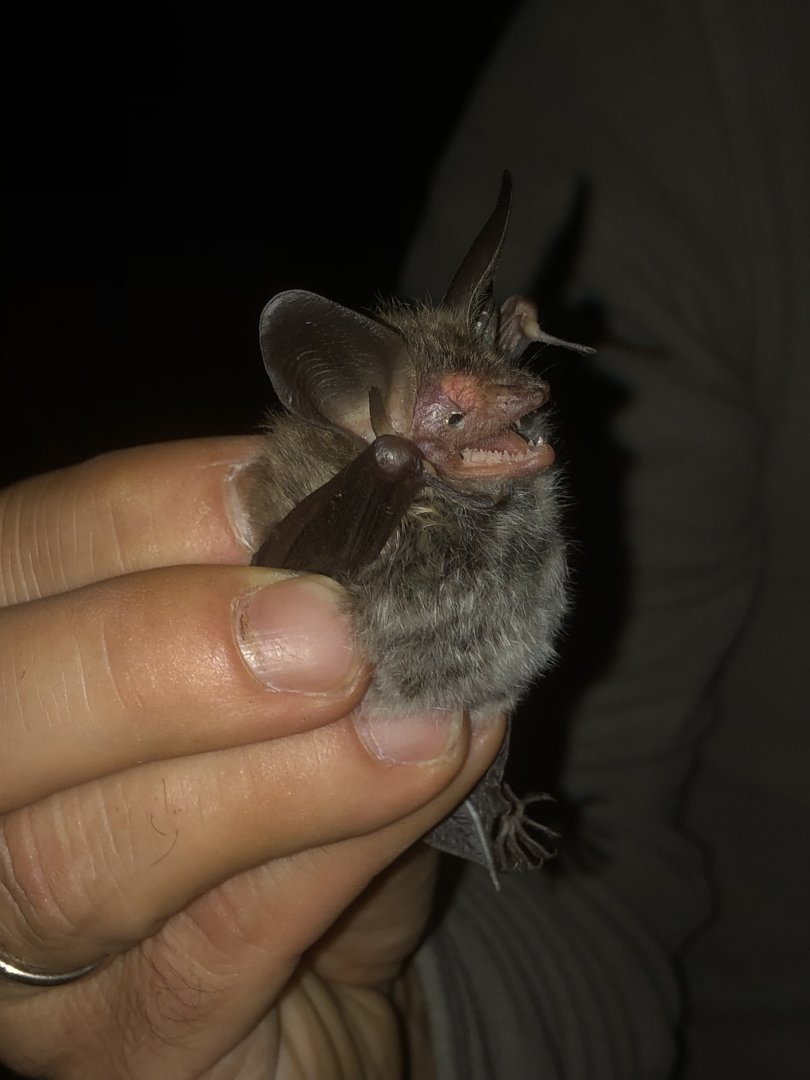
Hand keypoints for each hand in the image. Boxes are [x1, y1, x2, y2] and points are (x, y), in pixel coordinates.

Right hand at [0, 437, 503, 1078]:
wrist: (326, 987)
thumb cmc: (302, 803)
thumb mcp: (305, 676)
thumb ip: (312, 602)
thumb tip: (383, 531)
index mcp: (18, 667)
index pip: (24, 562)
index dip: (149, 518)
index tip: (302, 494)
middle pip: (0, 714)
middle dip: (164, 655)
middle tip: (335, 628)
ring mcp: (21, 952)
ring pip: (83, 858)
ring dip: (280, 774)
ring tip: (417, 721)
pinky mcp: (109, 1054)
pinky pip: (205, 957)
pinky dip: (332, 859)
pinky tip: (424, 788)